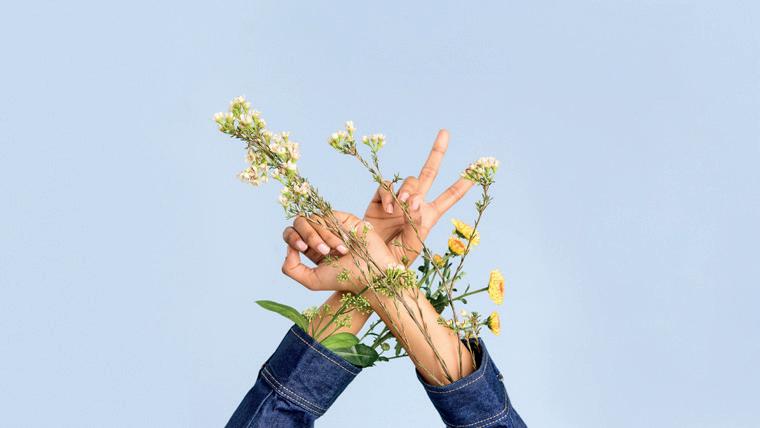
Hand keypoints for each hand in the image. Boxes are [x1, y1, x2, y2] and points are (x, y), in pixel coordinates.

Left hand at [281, 212, 395, 292]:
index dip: (292, 237)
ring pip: (314, 219)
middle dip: (308, 235)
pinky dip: (334, 231)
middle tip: (323, 250)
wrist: (371, 273)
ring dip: (325, 237)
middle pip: (299, 222)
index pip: (291, 234)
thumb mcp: (312, 281)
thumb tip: (288, 248)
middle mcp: (319, 235)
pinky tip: (345, 244)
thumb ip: (291, 269)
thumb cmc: (344, 279)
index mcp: (310, 249)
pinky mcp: (343, 218)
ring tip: (340, 251)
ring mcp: (331, 225)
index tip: (302, 247)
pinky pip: (328, 216)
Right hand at [282, 129, 473, 264]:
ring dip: (409, 190)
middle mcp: (414, 205)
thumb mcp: (411, 247)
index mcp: (429, 217)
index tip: (479, 166)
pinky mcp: (378, 201)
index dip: (464, 182)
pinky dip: (389, 195)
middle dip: (437, 153)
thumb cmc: (392, 262)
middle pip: (429, 174)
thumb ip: (416, 224)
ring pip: (410, 181)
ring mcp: (396, 201)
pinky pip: (386, 187)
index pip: (450, 196)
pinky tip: (389, 210)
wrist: (366, 263)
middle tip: (445, 132)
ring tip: (403, 208)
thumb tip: (418, 202)